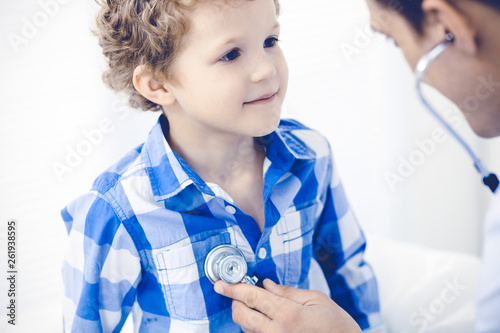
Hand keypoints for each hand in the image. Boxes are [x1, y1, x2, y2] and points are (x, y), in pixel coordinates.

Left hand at [214, 278, 361, 332]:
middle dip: (236, 302)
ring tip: (258, 307)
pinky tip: (265, 321)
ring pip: (246, 329)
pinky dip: (255, 328)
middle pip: (242, 316)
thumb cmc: (337, 325)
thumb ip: (288, 291)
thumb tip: (265, 284)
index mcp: (288, 314)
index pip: (252, 297)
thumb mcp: (316, 299)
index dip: (233, 288)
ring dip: (246, 316)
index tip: (220, 284)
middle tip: (240, 293)